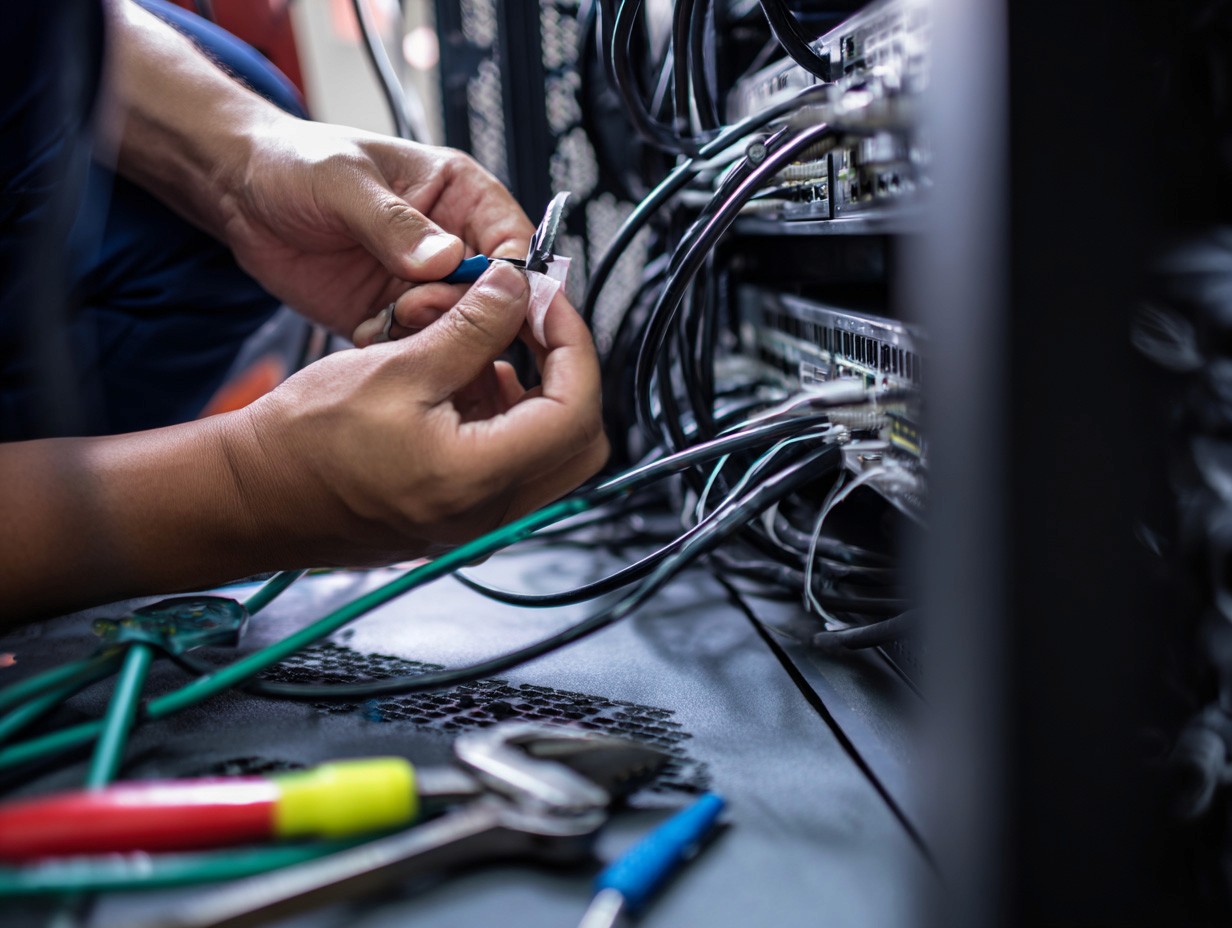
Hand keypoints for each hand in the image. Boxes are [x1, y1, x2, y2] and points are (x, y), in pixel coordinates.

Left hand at [219, 117, 534, 334]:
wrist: (236, 194)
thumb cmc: (293, 163)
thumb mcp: (342, 182)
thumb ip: (394, 222)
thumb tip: (446, 258)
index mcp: (459, 195)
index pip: (514, 244)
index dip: (510, 278)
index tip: (485, 300)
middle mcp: (450, 244)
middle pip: (493, 298)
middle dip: (461, 312)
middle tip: (414, 306)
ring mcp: (423, 285)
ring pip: (458, 331)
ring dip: (428, 336)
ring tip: (385, 318)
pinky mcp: (392, 318)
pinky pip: (417, 350)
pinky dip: (398, 353)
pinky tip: (367, 333)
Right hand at [222, 262, 607, 565]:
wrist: (253, 495)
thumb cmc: (304, 442)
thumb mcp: (397, 365)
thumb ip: (472, 326)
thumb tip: (519, 290)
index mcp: (478, 480)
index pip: (577, 410)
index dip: (573, 345)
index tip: (548, 304)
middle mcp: (490, 516)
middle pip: (579, 439)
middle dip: (564, 372)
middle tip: (530, 324)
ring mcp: (479, 525)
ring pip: (549, 451)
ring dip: (532, 392)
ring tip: (478, 351)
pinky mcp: (462, 520)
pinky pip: (513, 466)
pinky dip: (504, 418)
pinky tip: (459, 384)